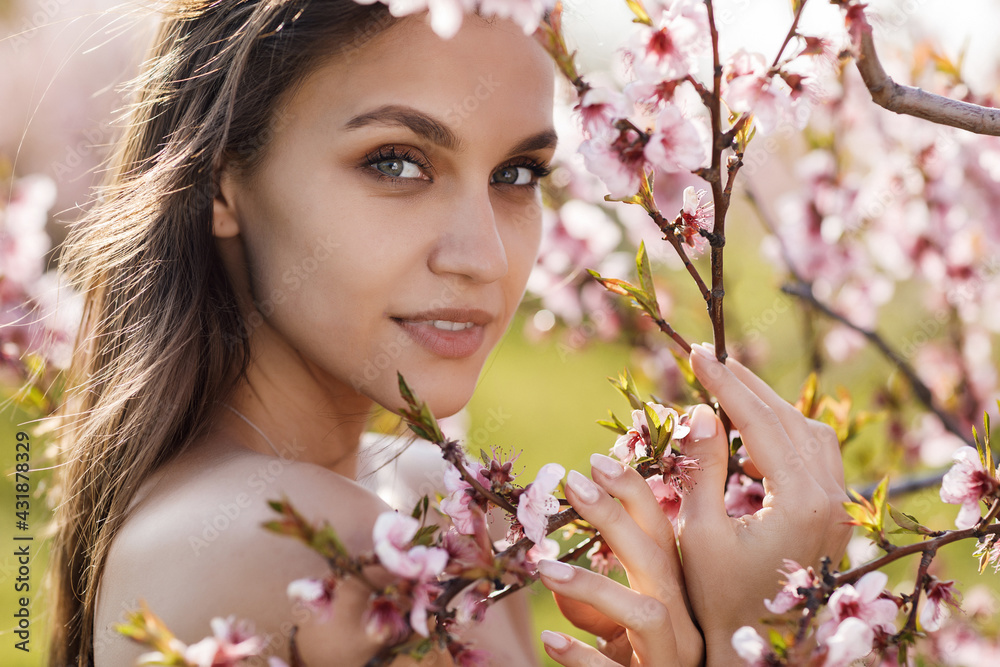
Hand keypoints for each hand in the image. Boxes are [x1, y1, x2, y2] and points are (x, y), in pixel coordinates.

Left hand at [537, 457, 703, 666]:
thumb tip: (554, 568)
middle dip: (616, 517)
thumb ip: (596, 602)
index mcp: (677, 596)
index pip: (663, 533)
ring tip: (542, 568)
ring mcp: (671, 660)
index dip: (634, 494)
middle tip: (572, 482)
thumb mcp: (616, 632)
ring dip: (595, 586)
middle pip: (658, 560)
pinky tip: (550, 640)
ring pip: (647, 613)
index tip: (594, 460)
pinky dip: (583, 657)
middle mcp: (684, 624)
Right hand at [678, 343, 850, 664]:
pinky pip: (817, 457)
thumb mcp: (701, 533)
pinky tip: (752, 441)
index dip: (725, 384)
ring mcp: (839, 509)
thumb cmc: (721, 600)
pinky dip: (784, 435)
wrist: (757, 654)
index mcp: (801, 502)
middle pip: (791, 419)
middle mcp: (832, 500)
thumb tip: (700, 410)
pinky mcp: (834, 517)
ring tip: (727, 392)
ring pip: (811, 434)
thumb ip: (703, 468)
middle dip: (748, 386)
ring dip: (770, 408)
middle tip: (709, 360)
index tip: (696, 353)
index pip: (762, 422)